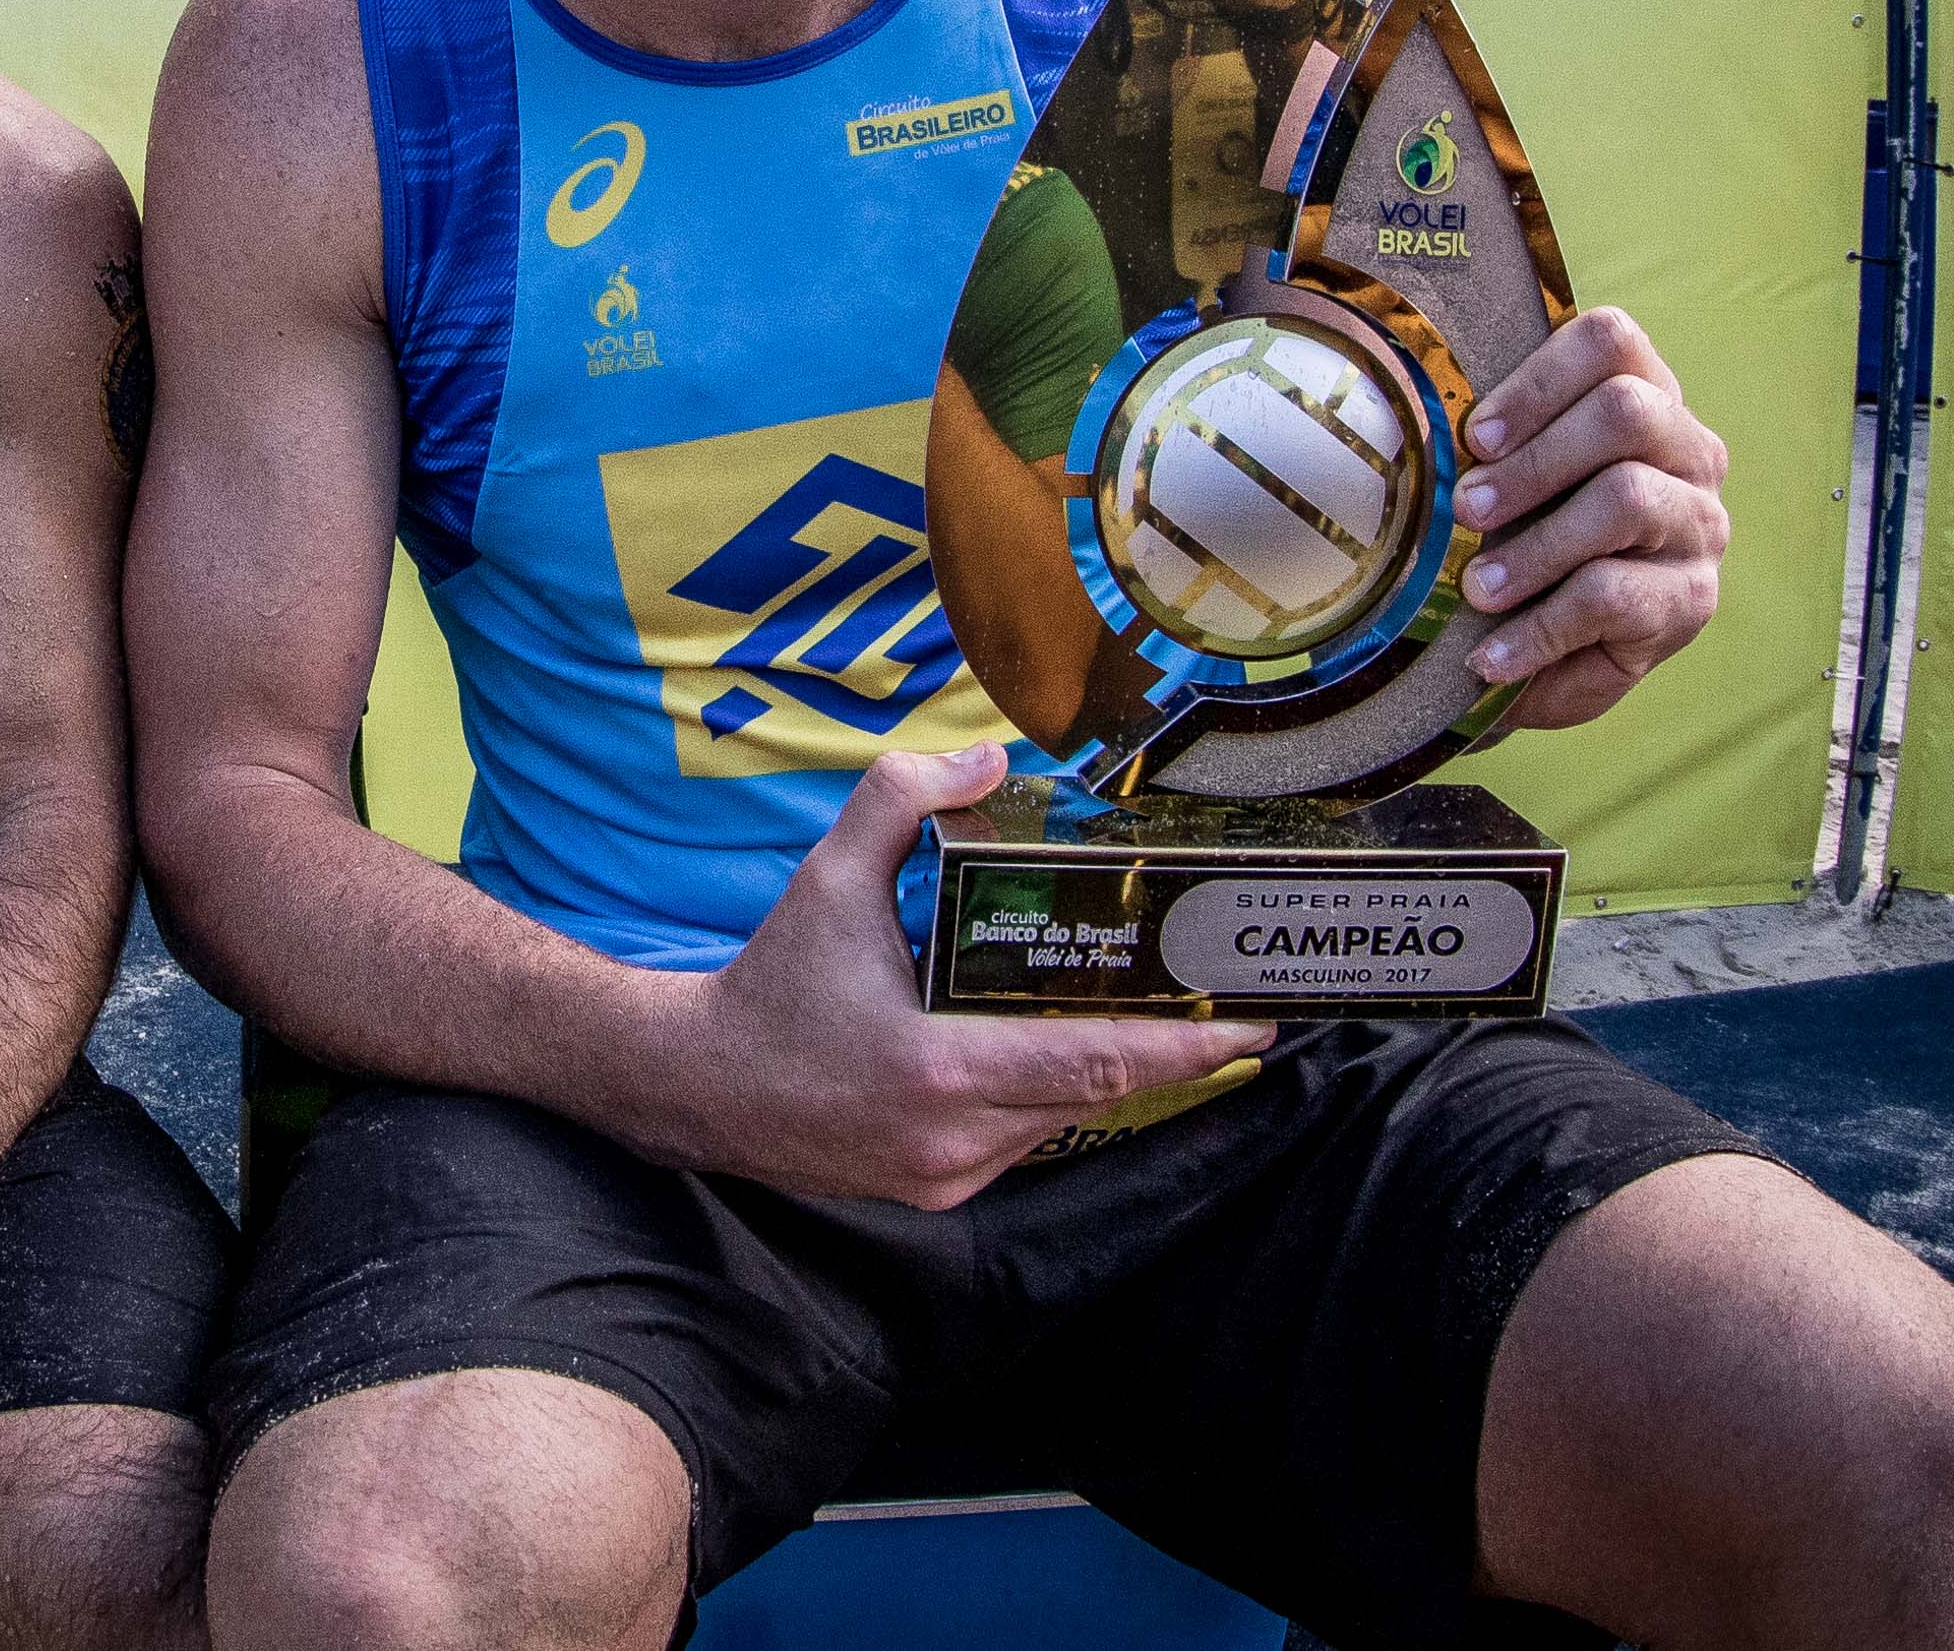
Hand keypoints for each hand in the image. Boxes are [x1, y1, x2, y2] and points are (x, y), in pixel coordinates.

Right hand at [673, 745, 1271, 1211]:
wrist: (701, 1086)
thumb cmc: (773, 980)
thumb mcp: (829, 878)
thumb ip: (902, 802)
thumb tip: (986, 761)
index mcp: (941, 1066)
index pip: (1094, 1062)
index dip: (1182, 1048)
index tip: (1252, 1025)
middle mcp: (956, 1135)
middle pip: (1098, 1096)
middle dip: (1171, 1057)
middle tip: (1231, 1016)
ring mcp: (949, 1174)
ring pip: (1061, 1121)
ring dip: (1102, 1074)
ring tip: (1147, 1021)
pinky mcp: (939, 1192)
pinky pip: (1022, 1139)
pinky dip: (1045, 1096)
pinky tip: (1048, 1051)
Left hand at [1455, 307, 1730, 727]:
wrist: (1548, 655)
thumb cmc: (1518, 543)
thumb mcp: (1503, 484)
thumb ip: (1482, 442)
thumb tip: (1402, 416)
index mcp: (1641, 395)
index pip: (1611, 341)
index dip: (1539, 380)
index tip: (1475, 436)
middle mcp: (1687, 449)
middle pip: (1627, 412)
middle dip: (1533, 461)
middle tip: (1466, 510)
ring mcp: (1699, 523)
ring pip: (1627, 499)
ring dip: (1535, 547)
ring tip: (1475, 588)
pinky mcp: (1693, 599)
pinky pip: (1616, 597)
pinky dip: (1540, 628)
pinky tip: (1490, 657)